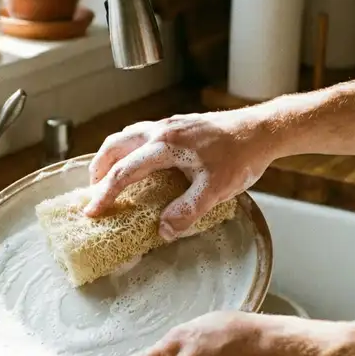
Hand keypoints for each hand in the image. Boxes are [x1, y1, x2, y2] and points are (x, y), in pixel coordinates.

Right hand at [84, 109, 272, 240]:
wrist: (262, 130)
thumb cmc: (241, 156)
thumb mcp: (216, 190)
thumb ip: (188, 211)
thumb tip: (163, 230)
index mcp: (164, 146)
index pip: (124, 171)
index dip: (105, 193)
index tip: (92, 211)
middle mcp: (161, 130)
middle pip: (116, 145)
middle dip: (99, 168)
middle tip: (92, 191)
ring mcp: (170, 125)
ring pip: (128, 136)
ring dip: (112, 155)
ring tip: (108, 175)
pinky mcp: (180, 125)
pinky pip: (143, 133)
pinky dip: (130, 148)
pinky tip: (139, 161)